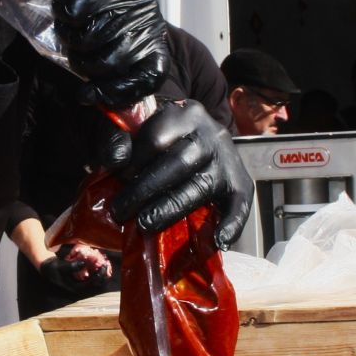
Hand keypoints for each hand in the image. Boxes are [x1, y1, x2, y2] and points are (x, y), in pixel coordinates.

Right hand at [9, 0, 167, 105]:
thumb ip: (109, 62)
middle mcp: (144, 11)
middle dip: (86, 65)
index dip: (123, 90)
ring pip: (89, 40)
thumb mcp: (106, 29)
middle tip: (75, 53)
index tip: (94, 95)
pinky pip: (73, 16)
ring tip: (70, 25)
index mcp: (151, 26)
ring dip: (70, 38)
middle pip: (114, 62)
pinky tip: (65, 5)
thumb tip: (99, 100)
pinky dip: (61, 15)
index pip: (151, 71)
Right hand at [38, 246, 115, 296]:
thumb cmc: (53, 269)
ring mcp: (80, 284)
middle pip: (96, 284)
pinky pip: (92, 276)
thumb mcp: (60, 267)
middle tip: (107, 264)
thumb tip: (83, 263)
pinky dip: (96, 270)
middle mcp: (80, 287)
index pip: (92, 283)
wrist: (48, 269)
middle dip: (103, 275)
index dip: (99, 275)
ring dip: (101, 273)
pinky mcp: (81, 279)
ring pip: (95, 280)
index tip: (104, 266)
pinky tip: (98, 262)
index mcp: (75, 288)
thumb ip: (71, 266)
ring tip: (105, 262)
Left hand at [101, 102, 253, 245]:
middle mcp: (211, 134)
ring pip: (201, 186)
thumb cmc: (160, 134)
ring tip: (145, 225)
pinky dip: (233, 224)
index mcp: (184, 114)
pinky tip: (219, 241)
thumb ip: (118, 136)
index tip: (117, 177)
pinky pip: (240, 204)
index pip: (157, 138)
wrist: (199, 135)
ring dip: (171, 209)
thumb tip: (115, 162)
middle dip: (146, 190)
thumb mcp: (135, 125)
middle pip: (179, 163)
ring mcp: (228, 159)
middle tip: (121, 211)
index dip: (134, 161)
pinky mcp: (240, 182)